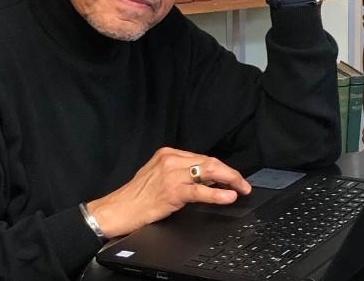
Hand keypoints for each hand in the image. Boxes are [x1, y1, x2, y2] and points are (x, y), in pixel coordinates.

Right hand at [87, 147, 251, 237]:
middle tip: (244, 183)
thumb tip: (206, 181)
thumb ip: (179, 172)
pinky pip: (200, 191)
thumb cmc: (137, 195)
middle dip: (230, 172)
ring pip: (208, 172)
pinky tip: (229, 196)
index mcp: (168, 153)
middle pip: (209, 162)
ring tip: (242, 188)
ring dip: (230, 180)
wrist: (120, 208)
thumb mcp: (158, 175)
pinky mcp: (173, 191)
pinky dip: (218, 194)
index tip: (232, 176)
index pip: (202, 157)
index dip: (221, 167)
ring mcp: (172, 174)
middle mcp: (171, 159)